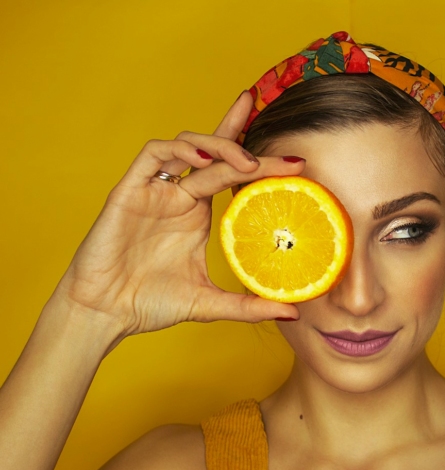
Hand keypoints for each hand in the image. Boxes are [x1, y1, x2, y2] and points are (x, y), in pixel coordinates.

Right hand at [54, 92, 301, 337]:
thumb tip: (293, 311)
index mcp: (197, 213)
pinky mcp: (129, 190)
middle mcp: (179, 196)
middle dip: (247, 140)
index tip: (297, 163)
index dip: (260, 160)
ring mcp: (155, 190)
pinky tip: (202, 161)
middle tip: (286, 154)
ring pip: (187, 145)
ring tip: (247, 162)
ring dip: (218, 145)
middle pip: (215, 152)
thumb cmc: (151, 303)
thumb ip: (249, 306)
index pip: (231, 173)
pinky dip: (179, 151)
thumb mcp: (210, 303)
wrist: (106, 314)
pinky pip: (152, 154)